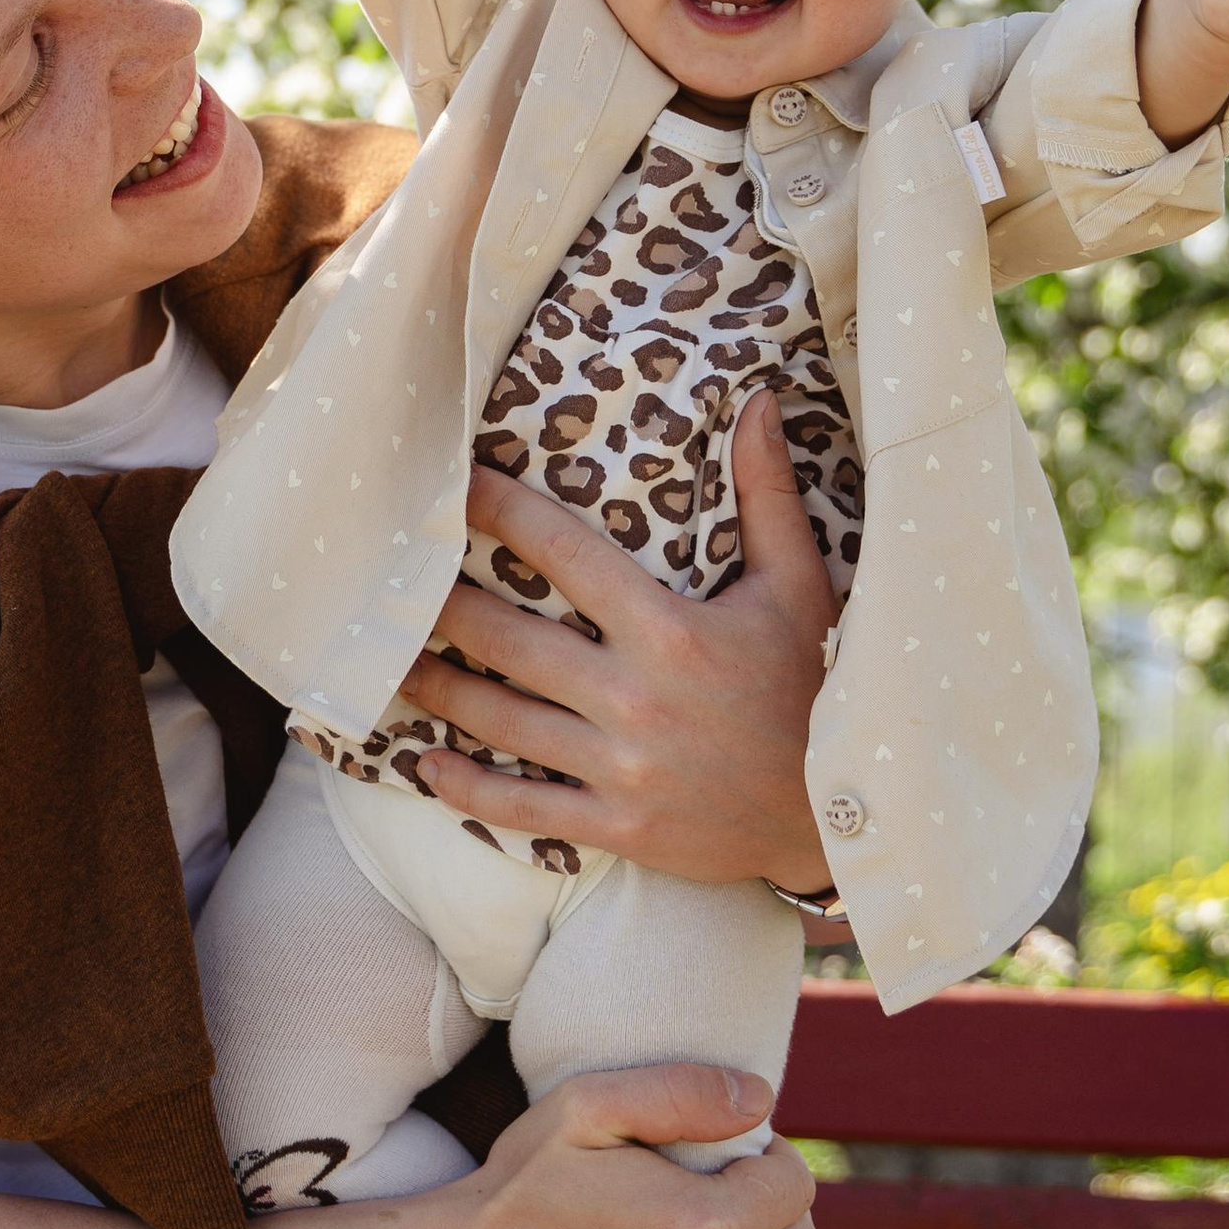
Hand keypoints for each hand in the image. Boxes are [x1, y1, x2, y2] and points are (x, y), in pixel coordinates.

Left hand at [400, 392, 836, 887]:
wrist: (839, 818)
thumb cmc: (814, 688)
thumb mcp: (800, 586)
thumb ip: (768, 496)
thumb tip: (759, 402)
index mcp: (671, 630)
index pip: (565, 555)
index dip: (502, 512)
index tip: (454, 486)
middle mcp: (635, 698)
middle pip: (509, 640)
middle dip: (442, 607)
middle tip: (391, 583)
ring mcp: (621, 769)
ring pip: (503, 720)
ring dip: (438, 689)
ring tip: (389, 662)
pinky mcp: (619, 827)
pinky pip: (525, 807)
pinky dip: (468, 788)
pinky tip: (426, 764)